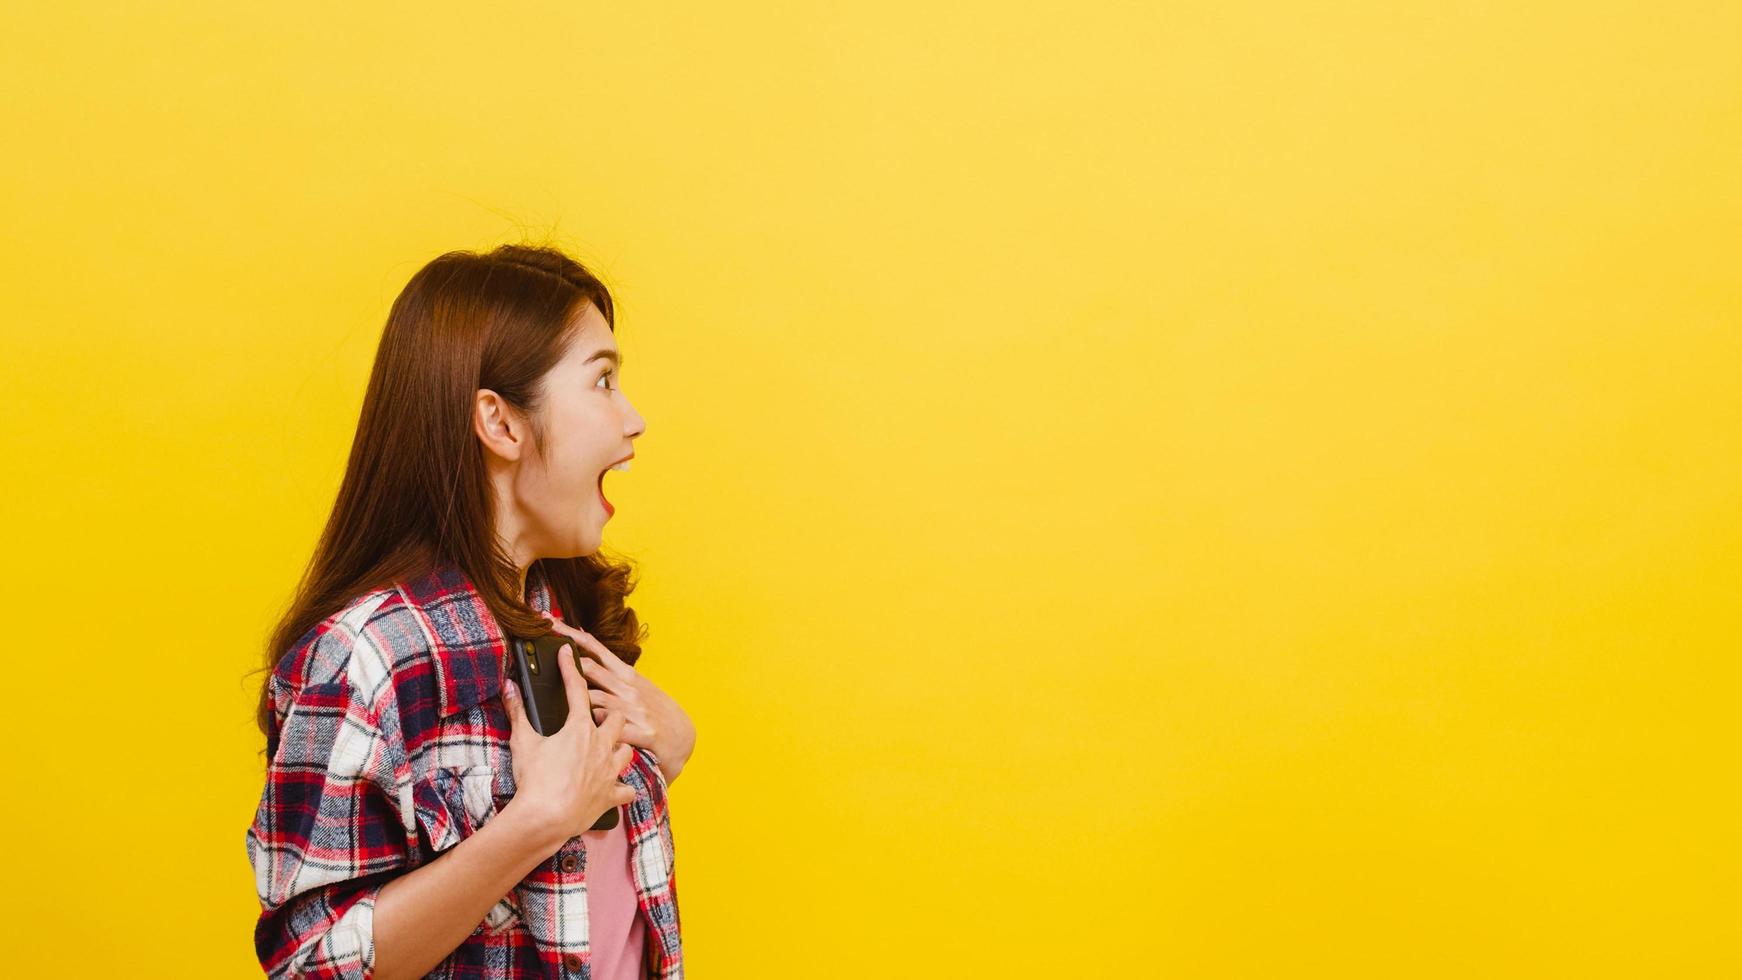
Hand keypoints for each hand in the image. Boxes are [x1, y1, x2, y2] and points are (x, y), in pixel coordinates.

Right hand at [500, 642, 636, 847]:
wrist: (544, 817)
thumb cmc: (535, 779)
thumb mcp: (523, 742)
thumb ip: (517, 712)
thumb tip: (508, 688)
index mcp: (579, 729)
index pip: (577, 690)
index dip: (571, 669)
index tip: (568, 653)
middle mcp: (601, 746)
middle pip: (617, 719)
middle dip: (611, 714)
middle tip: (599, 716)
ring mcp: (609, 771)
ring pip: (627, 751)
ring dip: (620, 749)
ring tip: (611, 750)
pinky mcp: (610, 796)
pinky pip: (627, 791)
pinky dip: (623, 789)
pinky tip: (620, 788)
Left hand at [541, 612, 696, 784]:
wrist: (683, 737)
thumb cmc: (656, 711)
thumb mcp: (638, 687)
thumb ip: (613, 675)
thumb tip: (587, 660)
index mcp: (626, 675)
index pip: (594, 648)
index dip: (570, 634)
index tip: (549, 621)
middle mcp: (628, 688)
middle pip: (588, 668)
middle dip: (562, 660)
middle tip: (540, 654)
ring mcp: (633, 709)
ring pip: (593, 698)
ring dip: (574, 701)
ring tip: (555, 704)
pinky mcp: (639, 731)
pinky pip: (609, 727)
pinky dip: (596, 727)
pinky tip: (585, 733)